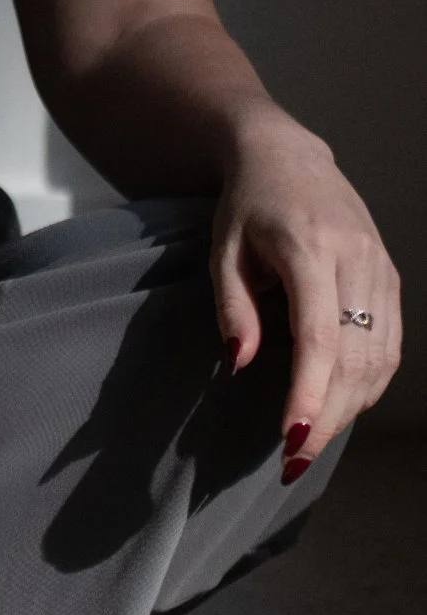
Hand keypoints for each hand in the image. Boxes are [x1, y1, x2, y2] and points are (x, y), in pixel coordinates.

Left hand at [211, 112, 401, 477]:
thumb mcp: (223, 248)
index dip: (308, 392)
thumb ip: (233, 305)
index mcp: (309, 246)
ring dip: (350, 407)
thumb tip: (240, 365)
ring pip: (380, 356)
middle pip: (354, 355)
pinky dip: (370, 383)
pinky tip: (342, 406)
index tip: (292, 438)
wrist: (288, 156)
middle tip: (296, 459)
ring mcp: (380, 268)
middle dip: (328, 415)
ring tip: (314, 441)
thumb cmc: (247, 205)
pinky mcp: (391, 277)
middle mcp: (356, 258)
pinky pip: (391, 344)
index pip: (318, 334)